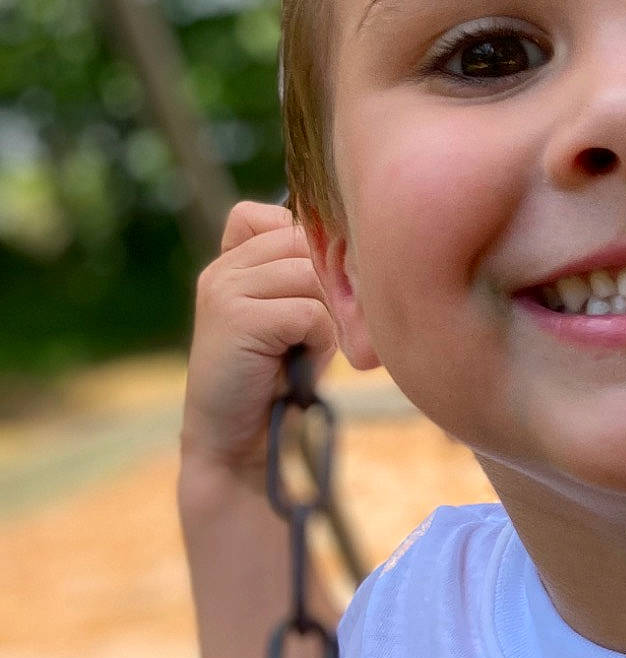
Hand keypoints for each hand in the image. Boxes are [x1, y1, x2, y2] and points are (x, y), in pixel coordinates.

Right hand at [181, 201, 335, 478]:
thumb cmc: (281, 378)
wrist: (239, 440)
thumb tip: (369, 246)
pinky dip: (319, 340)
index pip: (288, 217)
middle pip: (308, 243)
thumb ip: (314, 277)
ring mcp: (224, 288)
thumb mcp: (299, 316)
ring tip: (310, 349)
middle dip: (333, 285)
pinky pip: (309, 311)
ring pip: (312, 275)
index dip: (319, 249)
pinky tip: (299, 364)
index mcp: (235, 258)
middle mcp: (224, 266)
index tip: (323, 296)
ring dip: (327, 316)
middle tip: (330, 329)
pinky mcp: (235, 317)